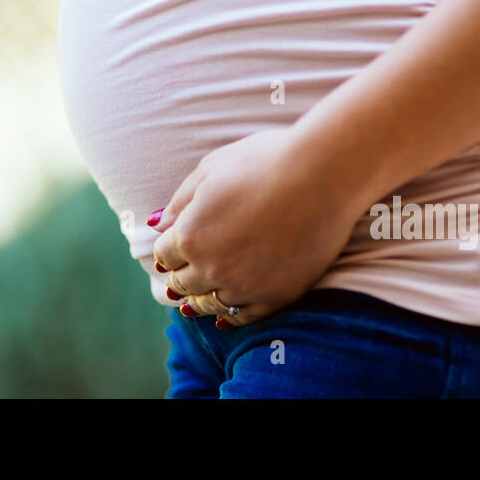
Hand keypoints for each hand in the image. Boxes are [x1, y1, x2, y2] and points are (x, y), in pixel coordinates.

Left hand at [148, 127, 366, 327]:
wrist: (322, 174)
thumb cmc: (264, 161)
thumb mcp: (211, 169)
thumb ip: (180, 201)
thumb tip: (157, 224)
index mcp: (189, 235)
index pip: (165, 254)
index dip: (166, 250)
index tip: (170, 250)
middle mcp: (211, 267)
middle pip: (183, 284)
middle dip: (178, 278)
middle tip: (177, 280)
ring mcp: (245, 286)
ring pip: (210, 305)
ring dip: (199, 301)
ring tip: (194, 302)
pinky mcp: (277, 296)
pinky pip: (245, 317)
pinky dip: (230, 318)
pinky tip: (225, 318)